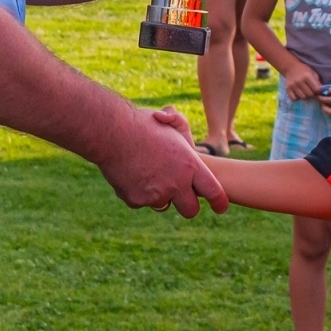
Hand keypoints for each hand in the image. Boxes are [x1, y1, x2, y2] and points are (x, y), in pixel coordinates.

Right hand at [101, 107, 227, 216]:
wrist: (110, 132)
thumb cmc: (140, 123)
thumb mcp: (168, 120)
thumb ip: (182, 129)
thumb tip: (185, 143)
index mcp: (189, 165)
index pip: (214, 192)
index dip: (219, 202)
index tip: (220, 207)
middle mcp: (176, 183)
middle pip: (190, 210)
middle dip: (187, 205)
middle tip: (179, 194)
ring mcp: (156, 194)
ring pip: (162, 204)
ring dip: (158, 194)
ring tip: (146, 171)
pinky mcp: (137, 200)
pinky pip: (140, 202)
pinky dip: (136, 191)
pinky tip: (130, 173)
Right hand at [282, 63, 322, 101]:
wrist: (291, 67)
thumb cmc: (304, 70)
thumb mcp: (313, 73)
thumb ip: (318, 82)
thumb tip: (323, 92)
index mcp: (307, 76)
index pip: (317, 89)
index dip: (318, 91)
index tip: (317, 90)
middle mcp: (299, 81)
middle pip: (310, 94)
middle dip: (312, 94)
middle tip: (311, 91)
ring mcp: (293, 85)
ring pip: (303, 97)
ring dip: (305, 96)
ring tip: (305, 92)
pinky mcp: (288, 89)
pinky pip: (294, 99)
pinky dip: (297, 98)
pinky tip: (299, 93)